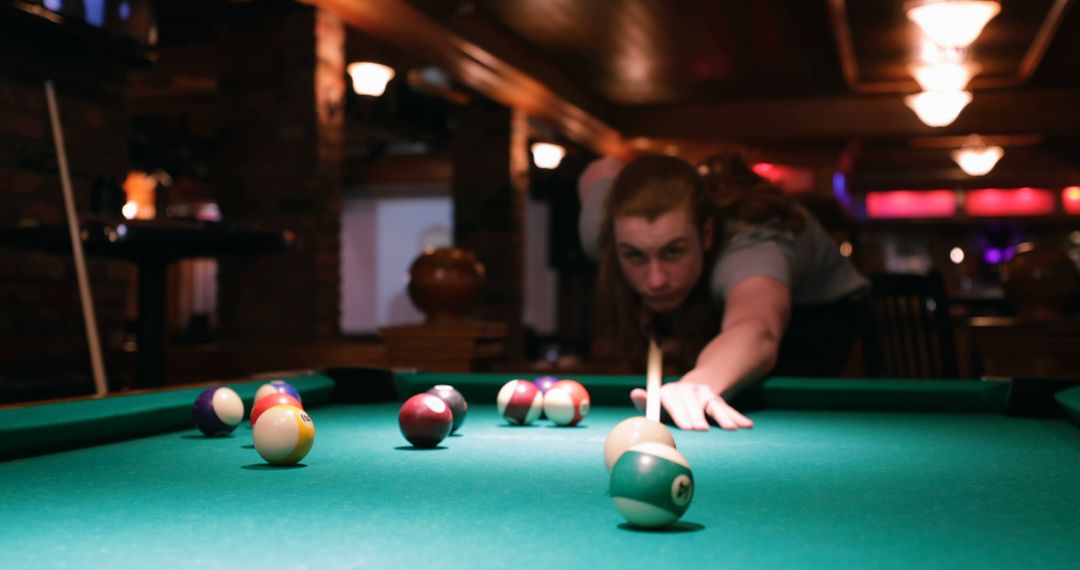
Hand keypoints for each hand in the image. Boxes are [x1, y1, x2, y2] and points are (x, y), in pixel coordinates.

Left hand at [630, 380, 753, 430]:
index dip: (680, 413)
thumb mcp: (655, 405)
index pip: (674, 400)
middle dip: (698, 417)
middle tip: (702, 430)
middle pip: (694, 403)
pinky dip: (737, 417)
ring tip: (731, 429)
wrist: (687, 391)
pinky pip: (728, 409)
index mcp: (670, 392)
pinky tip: (747, 426)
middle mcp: (688, 390)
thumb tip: (634, 393)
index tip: (686, 427)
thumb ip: (645, 404)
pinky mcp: (717, 399)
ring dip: (723, 417)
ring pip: (715, 405)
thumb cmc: (665, 408)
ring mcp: (705, 394)